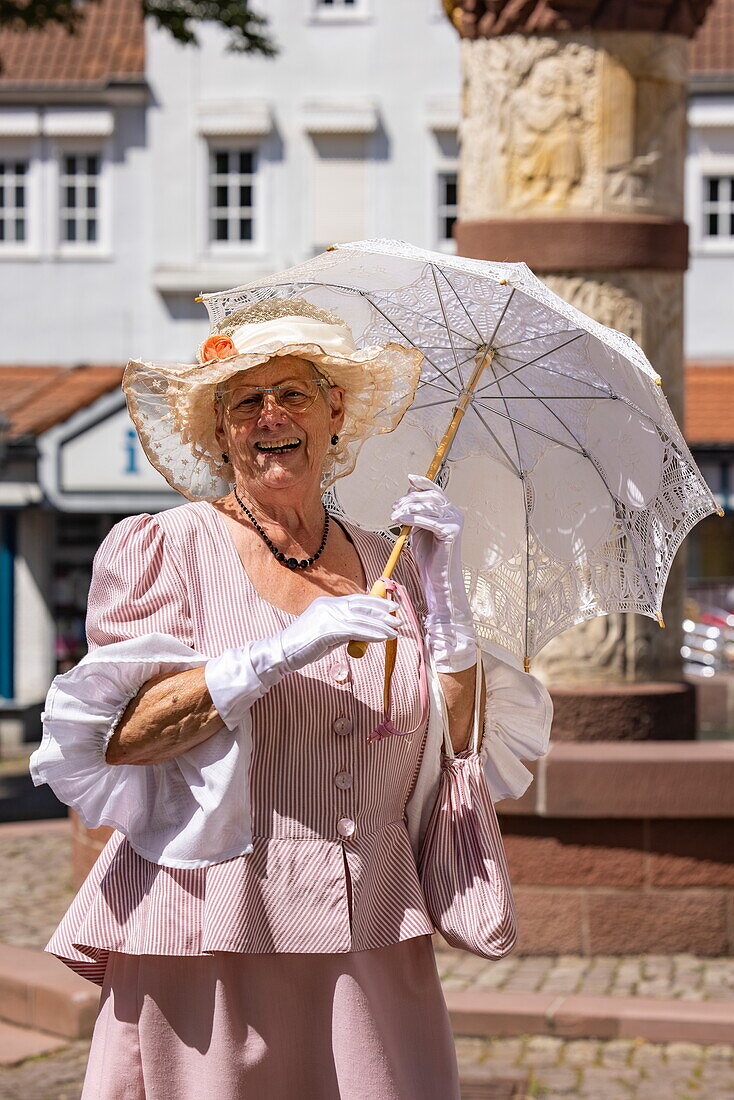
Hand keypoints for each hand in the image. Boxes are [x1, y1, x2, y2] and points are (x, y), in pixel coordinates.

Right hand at [276, 594, 402, 673]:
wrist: (282, 653)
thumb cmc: (304, 646)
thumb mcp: (327, 633)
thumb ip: (343, 629)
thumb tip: (362, 631)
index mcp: (328, 603)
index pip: (357, 599)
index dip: (376, 602)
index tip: (391, 607)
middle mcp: (328, 605)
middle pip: (362, 605)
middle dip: (383, 612)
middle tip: (398, 618)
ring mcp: (327, 615)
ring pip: (361, 618)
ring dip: (381, 625)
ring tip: (395, 631)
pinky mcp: (327, 629)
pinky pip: (355, 630)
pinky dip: (371, 633)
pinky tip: (383, 637)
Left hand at [391, 474, 467, 620]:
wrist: (437, 579)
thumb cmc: (428, 556)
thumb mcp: (419, 529)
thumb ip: (416, 513)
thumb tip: (407, 496)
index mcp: (448, 511)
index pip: (436, 491)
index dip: (423, 482)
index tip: (409, 478)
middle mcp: (454, 514)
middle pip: (431, 496)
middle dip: (410, 499)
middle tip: (394, 507)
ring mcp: (455, 522)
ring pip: (429, 507)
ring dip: (408, 508)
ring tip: (394, 515)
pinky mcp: (451, 532)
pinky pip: (429, 520)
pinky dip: (413, 518)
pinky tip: (401, 519)